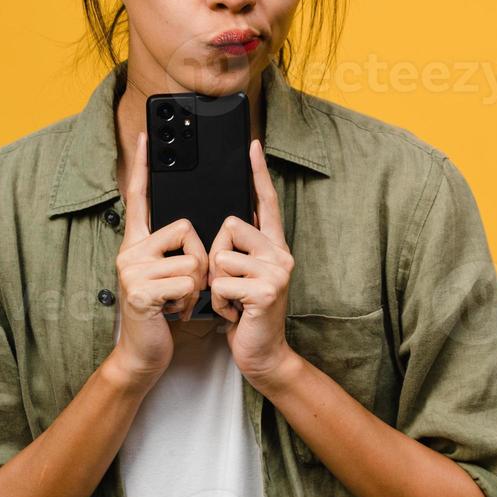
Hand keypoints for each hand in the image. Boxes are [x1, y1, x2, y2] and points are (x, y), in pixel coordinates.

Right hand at [108, 131, 209, 388]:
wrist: (145, 353)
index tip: (145, 136)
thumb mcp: (172, 275)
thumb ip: (176, 249)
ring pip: (191, 258)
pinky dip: (188, 301)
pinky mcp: (139, 289)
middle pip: (185, 229)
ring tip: (177, 302)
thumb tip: (196, 228)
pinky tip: (172, 313)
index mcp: (138, 243)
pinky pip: (186, 279)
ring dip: (196, 286)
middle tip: (182, 288)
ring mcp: (131, 269)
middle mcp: (129, 250)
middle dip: (198, 261)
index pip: (139, 197)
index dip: (142, 166)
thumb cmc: (164, 313)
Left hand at [209, 139, 295, 381]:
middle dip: (216, 256)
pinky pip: (222, 282)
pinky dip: (220, 303)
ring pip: (221, 256)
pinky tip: (234, 314)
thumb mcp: (243, 276)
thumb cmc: (247, 314)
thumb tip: (227, 221)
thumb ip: (241, 249)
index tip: (252, 144)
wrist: (262, 353)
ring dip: (215, 284)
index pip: (266, 201)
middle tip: (228, 284)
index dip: (257, 172)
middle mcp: (281, 253)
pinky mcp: (266, 291)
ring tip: (231, 301)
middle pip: (230, 225)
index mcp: (274, 245)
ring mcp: (276, 271)